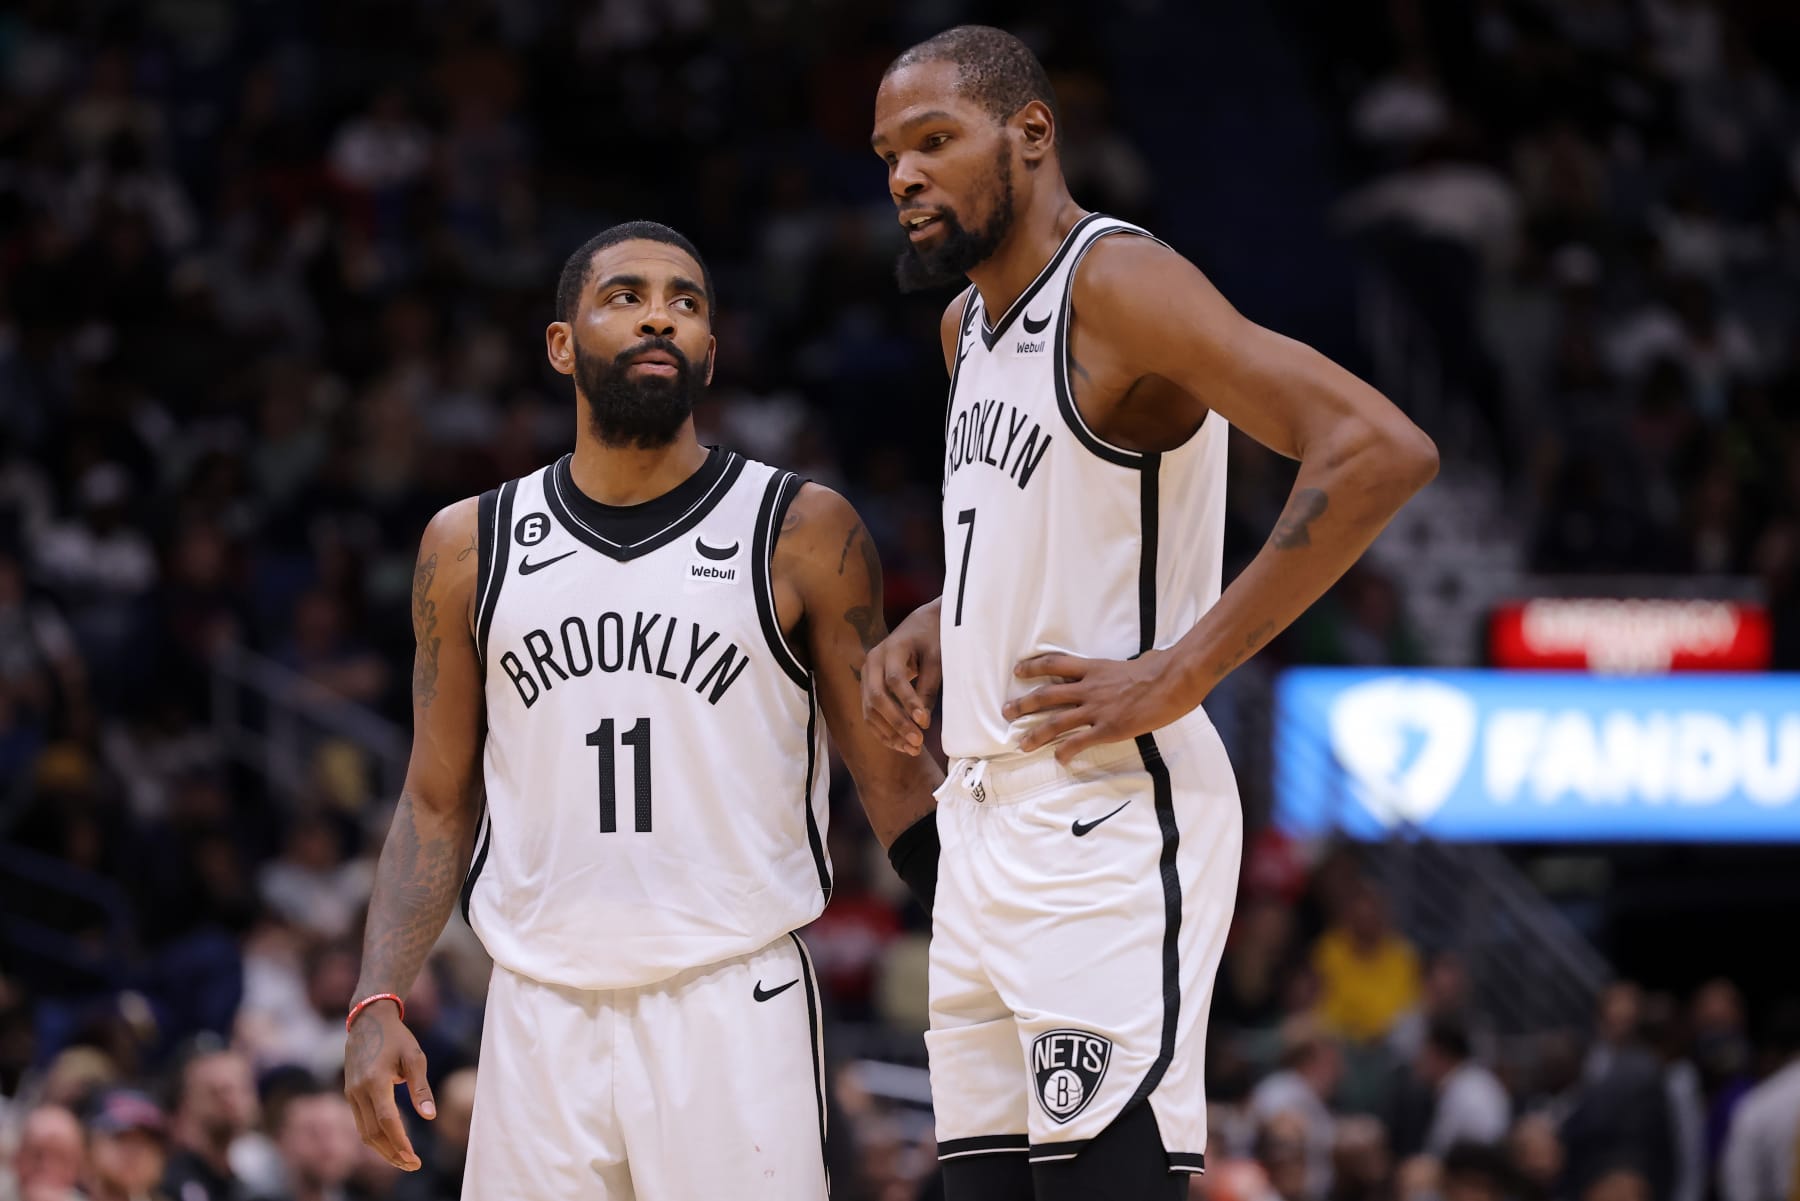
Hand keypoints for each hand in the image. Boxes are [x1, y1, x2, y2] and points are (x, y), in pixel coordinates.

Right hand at [344, 1004, 434, 1170]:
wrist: (368, 1020)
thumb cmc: (396, 1037)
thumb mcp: (415, 1057)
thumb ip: (421, 1088)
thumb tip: (430, 1117)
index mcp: (375, 1081)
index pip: (387, 1121)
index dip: (401, 1143)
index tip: (414, 1158)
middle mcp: (358, 1091)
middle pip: (373, 1133)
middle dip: (393, 1153)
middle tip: (413, 1165)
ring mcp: (351, 1093)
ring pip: (364, 1132)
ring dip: (383, 1150)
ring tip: (404, 1160)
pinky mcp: (350, 1094)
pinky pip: (361, 1123)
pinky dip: (375, 1137)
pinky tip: (391, 1143)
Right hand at [861, 599, 941, 754]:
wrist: (918, 627)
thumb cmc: (931, 640)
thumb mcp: (936, 657)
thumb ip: (928, 686)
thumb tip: (923, 721)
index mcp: (890, 648)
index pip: (895, 679)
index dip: (909, 702)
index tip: (926, 723)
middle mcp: (871, 662)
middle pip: (877, 697)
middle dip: (897, 723)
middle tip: (918, 742)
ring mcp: (866, 677)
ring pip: (870, 710)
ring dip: (889, 733)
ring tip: (912, 749)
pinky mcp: (867, 690)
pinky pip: (870, 715)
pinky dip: (884, 733)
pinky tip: (901, 746)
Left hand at [1003, 649, 1194, 760]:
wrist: (1173, 679)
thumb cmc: (1159, 668)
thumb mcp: (1132, 662)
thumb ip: (1122, 668)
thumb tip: (1139, 661)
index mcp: (1094, 668)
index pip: (1055, 664)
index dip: (1034, 667)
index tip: (1019, 671)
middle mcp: (1089, 688)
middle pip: (1046, 695)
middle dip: (1023, 705)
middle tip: (1006, 712)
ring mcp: (1097, 709)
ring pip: (1056, 722)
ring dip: (1036, 734)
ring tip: (1022, 743)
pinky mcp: (1109, 728)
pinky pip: (1080, 742)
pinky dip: (1066, 752)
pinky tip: (1059, 759)